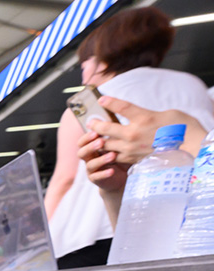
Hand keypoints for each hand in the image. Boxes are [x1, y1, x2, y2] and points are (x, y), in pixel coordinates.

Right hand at [78, 130, 128, 193]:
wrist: (120, 177)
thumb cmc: (119, 158)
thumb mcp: (118, 145)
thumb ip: (115, 136)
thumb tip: (116, 121)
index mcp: (92, 148)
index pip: (83, 142)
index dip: (87, 137)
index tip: (96, 131)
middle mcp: (89, 159)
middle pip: (81, 152)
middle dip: (90, 147)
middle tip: (100, 141)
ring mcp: (92, 170)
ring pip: (90, 164)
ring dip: (100, 160)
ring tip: (112, 155)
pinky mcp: (96, 180)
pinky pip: (97, 177)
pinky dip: (104, 174)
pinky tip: (112, 170)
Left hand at [91, 97, 207, 162]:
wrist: (190, 152)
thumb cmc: (183, 130)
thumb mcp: (168, 113)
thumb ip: (149, 114)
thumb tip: (140, 116)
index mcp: (143, 118)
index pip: (121, 107)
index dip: (109, 102)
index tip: (101, 99)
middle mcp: (133, 134)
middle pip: (105, 128)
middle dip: (95, 124)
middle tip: (91, 122)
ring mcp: (130, 149)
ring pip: (105, 145)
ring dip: (98, 140)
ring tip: (95, 137)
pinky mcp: (131, 160)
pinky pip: (113, 156)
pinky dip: (107, 152)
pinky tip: (105, 150)